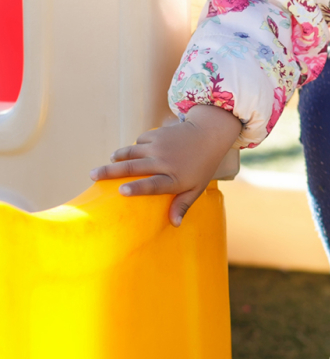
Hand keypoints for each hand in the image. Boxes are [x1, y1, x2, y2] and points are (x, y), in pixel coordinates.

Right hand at [90, 105, 241, 225]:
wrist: (208, 135)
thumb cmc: (201, 167)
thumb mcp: (196, 188)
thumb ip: (183, 205)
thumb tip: (174, 224)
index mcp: (174, 178)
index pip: (153, 184)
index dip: (136, 188)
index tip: (120, 191)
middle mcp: (165, 161)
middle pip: (133, 167)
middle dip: (110, 171)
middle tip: (92, 174)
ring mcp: (160, 146)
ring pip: (132, 152)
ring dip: (118, 156)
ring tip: (107, 162)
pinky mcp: (157, 134)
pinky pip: (140, 141)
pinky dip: (134, 147)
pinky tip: (131, 152)